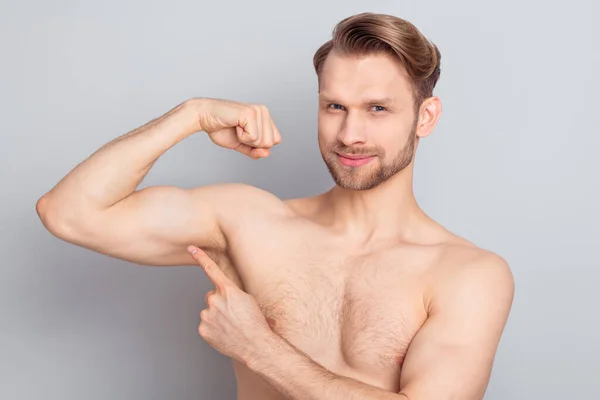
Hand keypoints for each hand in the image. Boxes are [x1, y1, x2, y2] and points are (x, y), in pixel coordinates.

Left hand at [187, 245, 272, 363]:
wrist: (254, 345)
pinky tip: (224, 333)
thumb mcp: (249, 300)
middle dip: (219, 302)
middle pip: (211, 295)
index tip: (191, 248)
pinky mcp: (203, 329)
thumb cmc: (256, 322)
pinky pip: (206, 324)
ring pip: (209, 311)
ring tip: (231, 325)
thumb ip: (233, 293)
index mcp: (227, 290)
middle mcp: (214, 300)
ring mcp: (207, 315)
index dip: (200, 257)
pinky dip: (213, 327)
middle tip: (233, 313)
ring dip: (217, 315)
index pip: (211, 269)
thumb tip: (226, 294)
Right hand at [192, 98, 281, 158]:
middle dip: (252, 144)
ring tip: (236, 128)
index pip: (275, 140)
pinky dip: (241, 137)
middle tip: (238, 132)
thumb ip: (255, 150)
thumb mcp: (241, 144)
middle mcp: (264, 111)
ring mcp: (258, 111)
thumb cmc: (221, 128)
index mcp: (265, 117)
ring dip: (246, 140)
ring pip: (263, 141)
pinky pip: (253, 137)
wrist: (204, 118)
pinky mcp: (250, 113)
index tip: (244, 135)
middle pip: (269, 143)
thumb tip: (267, 153)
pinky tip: (234, 125)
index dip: (258, 145)